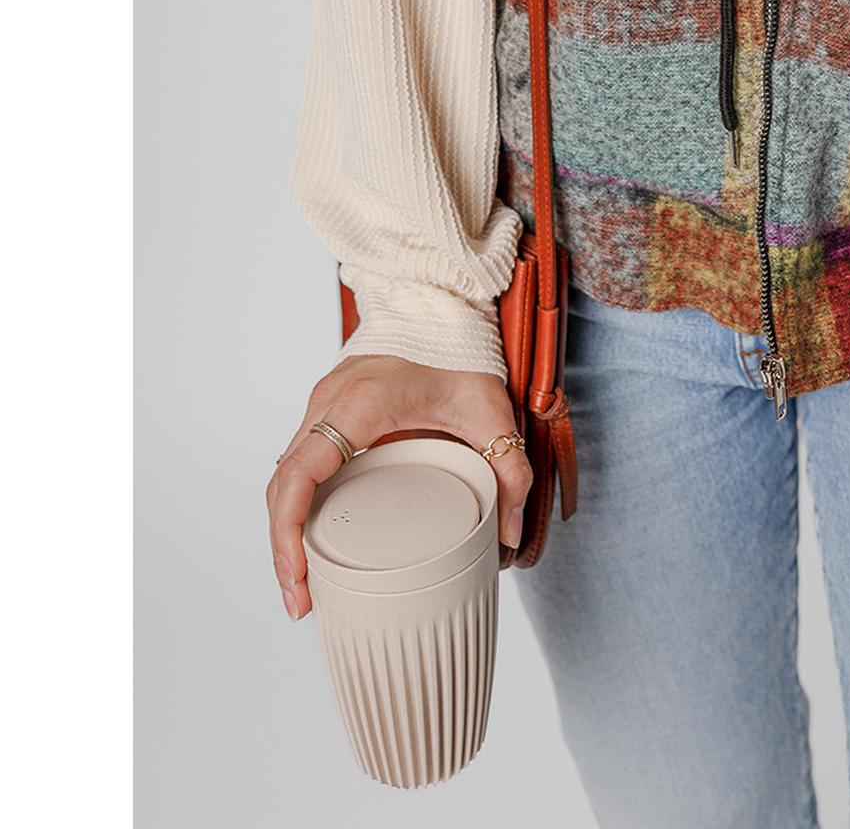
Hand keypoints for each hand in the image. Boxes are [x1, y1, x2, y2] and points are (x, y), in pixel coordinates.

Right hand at [266, 354, 531, 621]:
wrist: (443, 304)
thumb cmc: (462, 352)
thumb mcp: (491, 409)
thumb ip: (509, 467)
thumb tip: (508, 535)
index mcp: (360, 402)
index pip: (303, 470)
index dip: (289, 529)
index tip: (297, 576)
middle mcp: (329, 403)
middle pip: (284, 485)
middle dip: (283, 549)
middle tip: (301, 602)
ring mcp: (323, 405)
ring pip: (285, 476)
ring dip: (285, 530)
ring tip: (302, 584)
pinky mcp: (328, 411)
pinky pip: (299, 462)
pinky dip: (296, 504)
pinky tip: (310, 539)